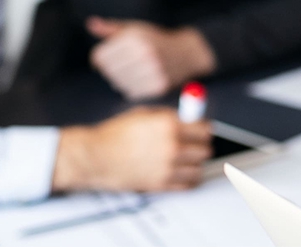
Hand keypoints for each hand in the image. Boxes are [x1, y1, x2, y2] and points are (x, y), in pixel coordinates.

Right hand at [52, 107, 211, 192]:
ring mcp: (168, 167)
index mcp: (169, 125)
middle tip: (192, 146)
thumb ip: (169, 116)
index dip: (203, 130)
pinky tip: (179, 172)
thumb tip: (190, 117)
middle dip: (199, 146)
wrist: (95, 157)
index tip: (200, 132)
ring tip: (184, 160)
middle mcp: (172, 146)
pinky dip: (187, 179)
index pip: (205, 129)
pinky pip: (188, 184)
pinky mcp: (161, 184)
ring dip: (194, 164)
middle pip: (205, 149)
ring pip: (199, 168)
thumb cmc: (113, 135)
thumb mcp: (144, 114)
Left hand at [87, 18, 216, 99]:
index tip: (105, 57)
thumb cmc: (155, 40)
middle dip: (110, 68)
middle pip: (108, 70)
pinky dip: (131, 88)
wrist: (187, 53)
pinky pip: (131, 92)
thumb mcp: (135, 29)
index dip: (99, 57)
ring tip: (132, 71)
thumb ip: (111, 28)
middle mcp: (145, 53)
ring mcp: (153, 71)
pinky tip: (139, 79)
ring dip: (120, 79)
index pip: (100, 55)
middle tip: (122, 64)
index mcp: (136, 38)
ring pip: (118, 83)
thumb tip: (90, 23)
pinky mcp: (159, 86)